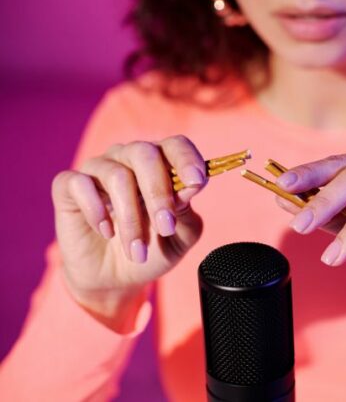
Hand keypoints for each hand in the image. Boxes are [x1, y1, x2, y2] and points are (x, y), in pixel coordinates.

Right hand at [51, 135, 206, 330]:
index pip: (176, 145)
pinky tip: (107, 232)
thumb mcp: (180, 237)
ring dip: (131, 218)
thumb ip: (187, 212)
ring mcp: (98, 168)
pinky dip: (97, 211)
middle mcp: (129, 158)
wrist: (115, 278)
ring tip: (137, 251)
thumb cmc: (153, 250)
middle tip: (166, 227)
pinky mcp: (68, 185)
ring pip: (117, 176)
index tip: (197, 183)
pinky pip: (80, 184)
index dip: (187, 159)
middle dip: (158, 193)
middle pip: (145, 154)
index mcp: (162, 163)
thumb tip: (189, 188)